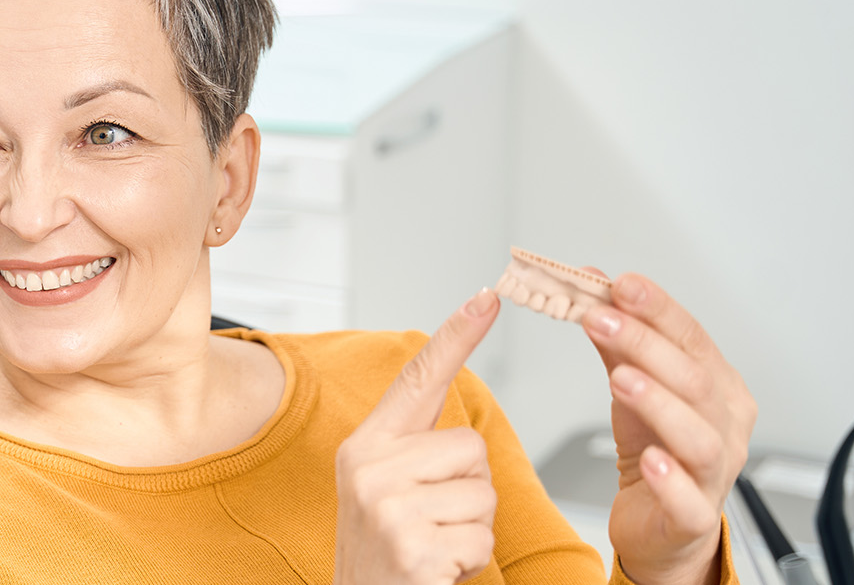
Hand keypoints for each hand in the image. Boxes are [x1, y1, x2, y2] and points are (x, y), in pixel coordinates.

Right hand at [335, 289, 501, 584]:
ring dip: (473, 528)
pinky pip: (481, 537)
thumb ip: (415, 453)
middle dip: (471, 488)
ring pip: (483, 492)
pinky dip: (470, 561)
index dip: (455, 337)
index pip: (417, 380)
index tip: (487, 296)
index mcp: (365, 447)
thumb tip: (461, 434)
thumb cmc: (386, 554)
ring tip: (434, 546)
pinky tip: (436, 569)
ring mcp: (388, 507)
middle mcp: (369, 468)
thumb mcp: (385, 493)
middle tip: (433, 522)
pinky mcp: (413, 545)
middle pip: (470, 446)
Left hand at [582, 273, 756, 584]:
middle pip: (695, 381)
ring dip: (659, 403)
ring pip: (699, 437)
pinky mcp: (692, 518)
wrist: (658, 526)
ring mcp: (715, 474)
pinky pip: (690, 500)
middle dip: (647, 346)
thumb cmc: (652, 450)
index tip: (621, 284)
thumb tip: (592, 288)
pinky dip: (672, 479)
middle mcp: (725, 427)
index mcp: (718, 388)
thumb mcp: (631, 388)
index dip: (659, 310)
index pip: (693, 339)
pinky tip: (650, 460)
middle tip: (600, 318)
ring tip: (621, 379)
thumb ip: (616, 342)